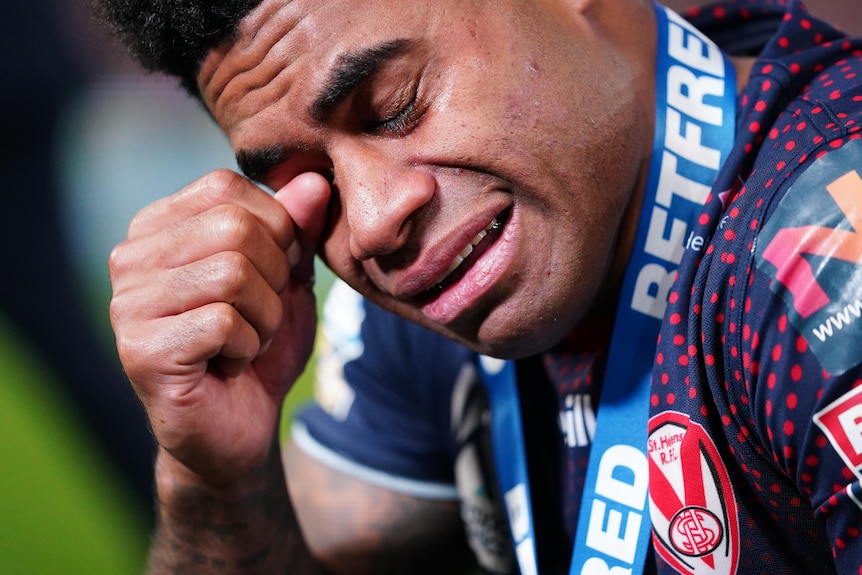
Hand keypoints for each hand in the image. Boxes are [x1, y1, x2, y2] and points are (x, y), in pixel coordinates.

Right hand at [109, 170, 330, 484]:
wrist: (240, 427)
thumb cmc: (259, 344)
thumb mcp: (289, 277)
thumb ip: (297, 227)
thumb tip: (312, 180)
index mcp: (160, 227)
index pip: (227, 186)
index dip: (275, 229)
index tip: (273, 274)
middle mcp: (130, 257)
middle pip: (235, 228)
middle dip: (274, 278)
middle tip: (259, 316)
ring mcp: (127, 304)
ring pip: (233, 274)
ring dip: (265, 317)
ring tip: (245, 340)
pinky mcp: (139, 350)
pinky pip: (224, 323)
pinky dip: (248, 347)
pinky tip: (228, 365)